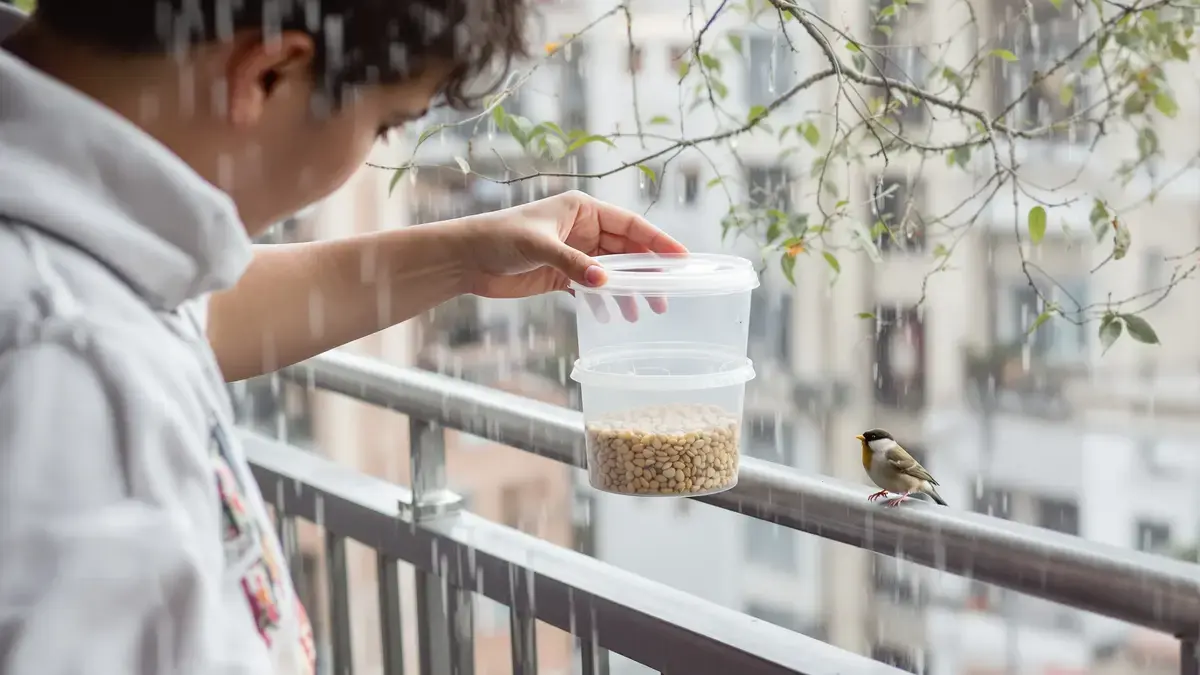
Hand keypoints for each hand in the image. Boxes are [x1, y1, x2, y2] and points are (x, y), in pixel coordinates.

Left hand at [456, 190, 686, 302]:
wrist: (466, 258)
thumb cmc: (498, 237)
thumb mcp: (539, 246)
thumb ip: (573, 263)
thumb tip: (605, 282)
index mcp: (583, 209)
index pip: (631, 225)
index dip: (658, 241)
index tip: (681, 259)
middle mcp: (583, 229)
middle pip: (627, 250)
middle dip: (647, 273)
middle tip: (665, 297)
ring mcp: (574, 252)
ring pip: (612, 271)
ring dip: (628, 290)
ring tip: (642, 312)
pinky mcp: (561, 274)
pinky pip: (593, 287)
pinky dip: (604, 300)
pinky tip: (611, 315)